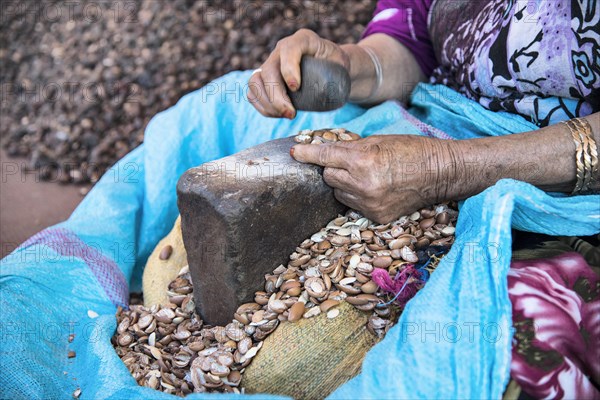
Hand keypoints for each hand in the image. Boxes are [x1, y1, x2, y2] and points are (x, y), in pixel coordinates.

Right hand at [247, 29, 349, 118]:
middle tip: (291, 114)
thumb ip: (336, 70)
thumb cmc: (336, 65)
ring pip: (255, 82)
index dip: (289, 69)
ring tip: (286, 114)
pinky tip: (278, 114)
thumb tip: (327, 88)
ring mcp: (271, 63)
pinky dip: (263, 107)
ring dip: (267, 103)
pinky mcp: (265, 79)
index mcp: (303, 39)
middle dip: (277, 96)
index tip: (296, 88)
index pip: (289, 49)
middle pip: (269, 71)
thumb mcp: (342, 62)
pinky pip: (253, 94)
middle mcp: (282, 49)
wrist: (329, 68)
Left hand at [291, 135, 461, 222]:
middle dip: (334, 168)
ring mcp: (370, 204)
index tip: (295, 152)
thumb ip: (349, 148)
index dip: (307, 153)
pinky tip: (376, 189)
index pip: (325, 157)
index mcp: (363, 161)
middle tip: (351, 162)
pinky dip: (358, 197)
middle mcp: (363, 185)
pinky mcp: (376, 217)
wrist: (440, 173)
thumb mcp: (378, 141)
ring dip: (345, 184)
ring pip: (339, 193)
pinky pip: (353, 206)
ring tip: (367, 176)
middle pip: (329, 177)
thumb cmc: (411, 150)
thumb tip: (325, 150)